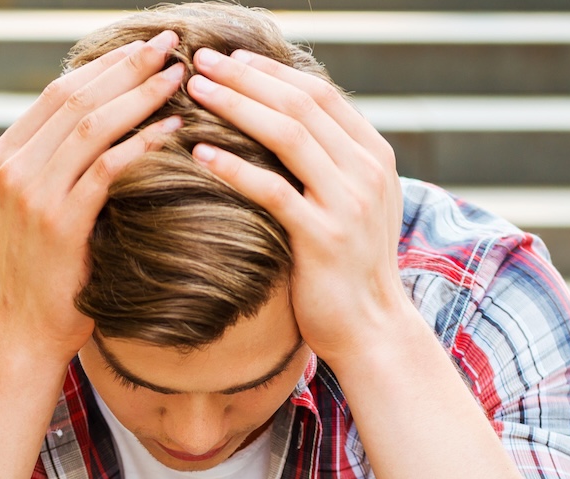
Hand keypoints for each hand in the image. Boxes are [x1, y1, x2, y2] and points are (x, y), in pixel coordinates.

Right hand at [0, 32, 185, 364]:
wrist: (26, 331)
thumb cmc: (45, 273)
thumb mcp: (37, 208)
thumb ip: (56, 166)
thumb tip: (103, 122)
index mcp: (4, 156)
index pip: (59, 92)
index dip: (105, 65)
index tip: (144, 48)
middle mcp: (12, 167)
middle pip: (76, 96)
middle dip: (127, 65)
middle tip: (170, 43)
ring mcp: (32, 193)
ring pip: (92, 123)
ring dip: (140, 94)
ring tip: (179, 76)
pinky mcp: (60, 221)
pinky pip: (108, 166)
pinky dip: (143, 141)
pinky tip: (175, 128)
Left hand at [185, 48, 409, 364]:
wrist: (372, 329)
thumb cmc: (348, 270)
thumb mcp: (350, 205)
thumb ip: (329, 166)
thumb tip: (282, 126)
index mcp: (374, 155)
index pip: (320, 94)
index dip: (272, 71)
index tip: (230, 58)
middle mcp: (367, 171)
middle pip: (301, 104)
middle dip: (247, 77)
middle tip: (201, 60)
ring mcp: (348, 203)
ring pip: (288, 135)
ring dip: (237, 106)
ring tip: (195, 91)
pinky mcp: (324, 238)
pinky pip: (273, 190)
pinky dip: (235, 166)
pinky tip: (200, 152)